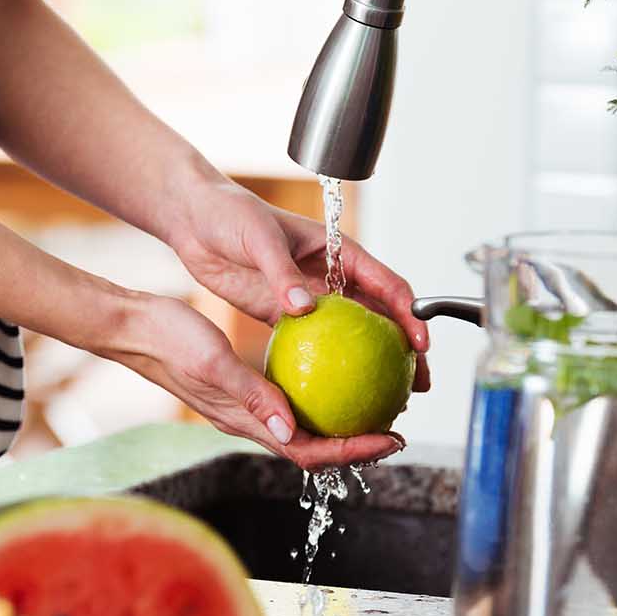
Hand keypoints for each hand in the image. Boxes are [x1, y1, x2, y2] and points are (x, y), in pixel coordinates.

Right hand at [108, 295, 405, 469]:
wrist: (135, 328)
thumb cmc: (169, 341)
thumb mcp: (213, 363)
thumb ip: (252, 395)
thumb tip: (290, 430)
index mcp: (244, 422)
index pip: (308, 452)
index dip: (352, 452)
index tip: (389, 440)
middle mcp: (250, 421)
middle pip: (313, 447)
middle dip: (357, 445)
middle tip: (395, 429)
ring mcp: (247, 407)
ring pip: (305, 427)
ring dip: (342, 424)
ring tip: (376, 406)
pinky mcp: (244, 389)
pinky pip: (292, 400)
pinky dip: (320, 394)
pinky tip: (338, 372)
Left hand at [166, 179, 430, 391]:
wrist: (195, 219)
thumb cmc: (231, 215)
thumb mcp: (259, 239)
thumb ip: (282, 273)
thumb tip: (304, 308)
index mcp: (338, 251)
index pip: (387, 285)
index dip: (410, 315)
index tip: (421, 344)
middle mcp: (330, 276)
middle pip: (380, 318)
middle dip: (404, 351)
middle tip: (417, 385)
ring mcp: (309, 297)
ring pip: (351, 336)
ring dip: (371, 366)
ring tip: (387, 400)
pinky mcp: (282, 314)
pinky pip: (313, 345)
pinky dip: (327, 367)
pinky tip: (333, 395)